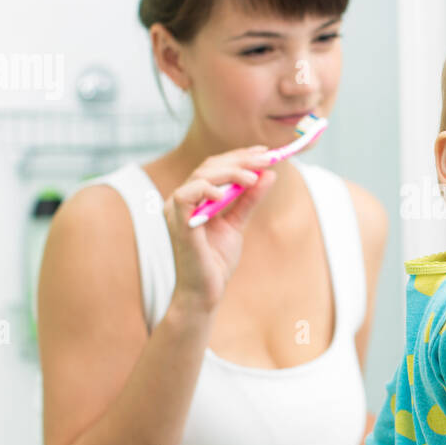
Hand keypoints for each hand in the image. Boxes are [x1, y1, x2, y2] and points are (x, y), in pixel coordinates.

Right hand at [163, 146, 278, 312]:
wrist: (205, 293)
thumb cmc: (216, 261)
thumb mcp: (237, 223)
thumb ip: (249, 199)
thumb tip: (269, 174)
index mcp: (193, 198)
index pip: (214, 166)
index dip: (239, 156)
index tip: (264, 151)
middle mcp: (181, 200)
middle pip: (209, 166)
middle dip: (240, 160)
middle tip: (266, 159)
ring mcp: (176, 211)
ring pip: (201, 175)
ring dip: (231, 172)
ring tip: (254, 177)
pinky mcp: (178, 224)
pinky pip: (186, 196)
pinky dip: (207, 189)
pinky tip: (226, 193)